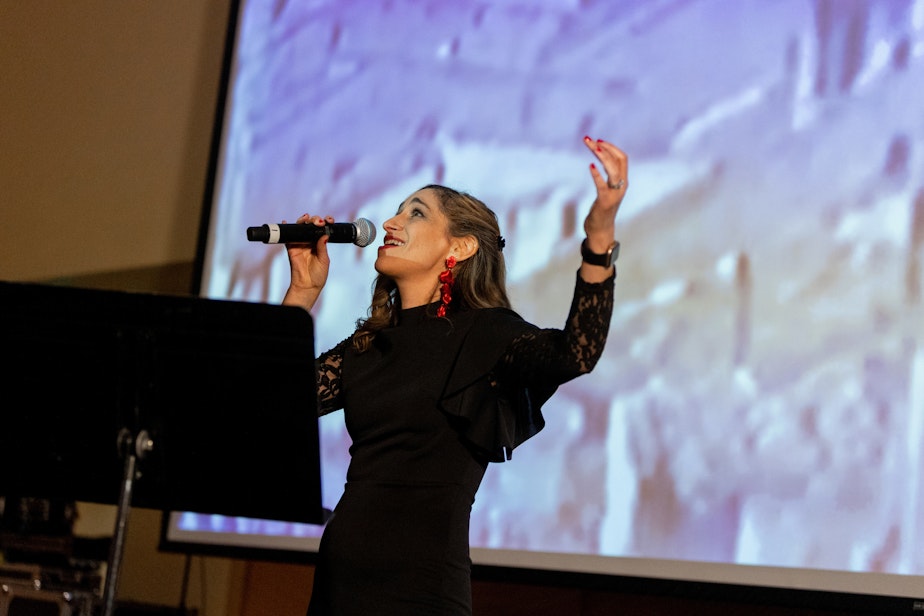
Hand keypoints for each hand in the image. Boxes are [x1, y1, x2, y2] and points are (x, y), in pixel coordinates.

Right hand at [282, 214, 332, 310]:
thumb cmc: (318, 275)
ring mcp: (301, 244)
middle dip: (315, 220)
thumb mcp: (324, 260)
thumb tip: (324, 235)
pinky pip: (288, 236)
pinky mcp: (292, 248)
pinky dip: (287, 228)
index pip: (322, 229)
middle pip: (311, 226)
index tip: (329, 220)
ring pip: (301, 228)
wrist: (307, 285)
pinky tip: (287, 222)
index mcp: (320, 243)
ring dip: (303, 221)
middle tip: (318, 222)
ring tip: (306, 219)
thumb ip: (322, 247)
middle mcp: (310, 242)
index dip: (325, 222)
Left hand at [583, 136, 627, 251]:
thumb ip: (607, 177)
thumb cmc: (602, 209)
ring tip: (592, 146)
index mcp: (623, 181)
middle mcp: (621, 185)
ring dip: (602, 155)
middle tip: (589, 140)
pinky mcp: (605, 201)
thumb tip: (598, 160)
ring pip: (612, 169)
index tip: (598, 140)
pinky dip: (596, 174)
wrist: (601, 229)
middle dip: (603, 147)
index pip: (622, 158)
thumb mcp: (606, 189)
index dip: (611, 147)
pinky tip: (590, 166)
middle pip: (617, 160)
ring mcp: (614, 193)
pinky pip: (602, 185)